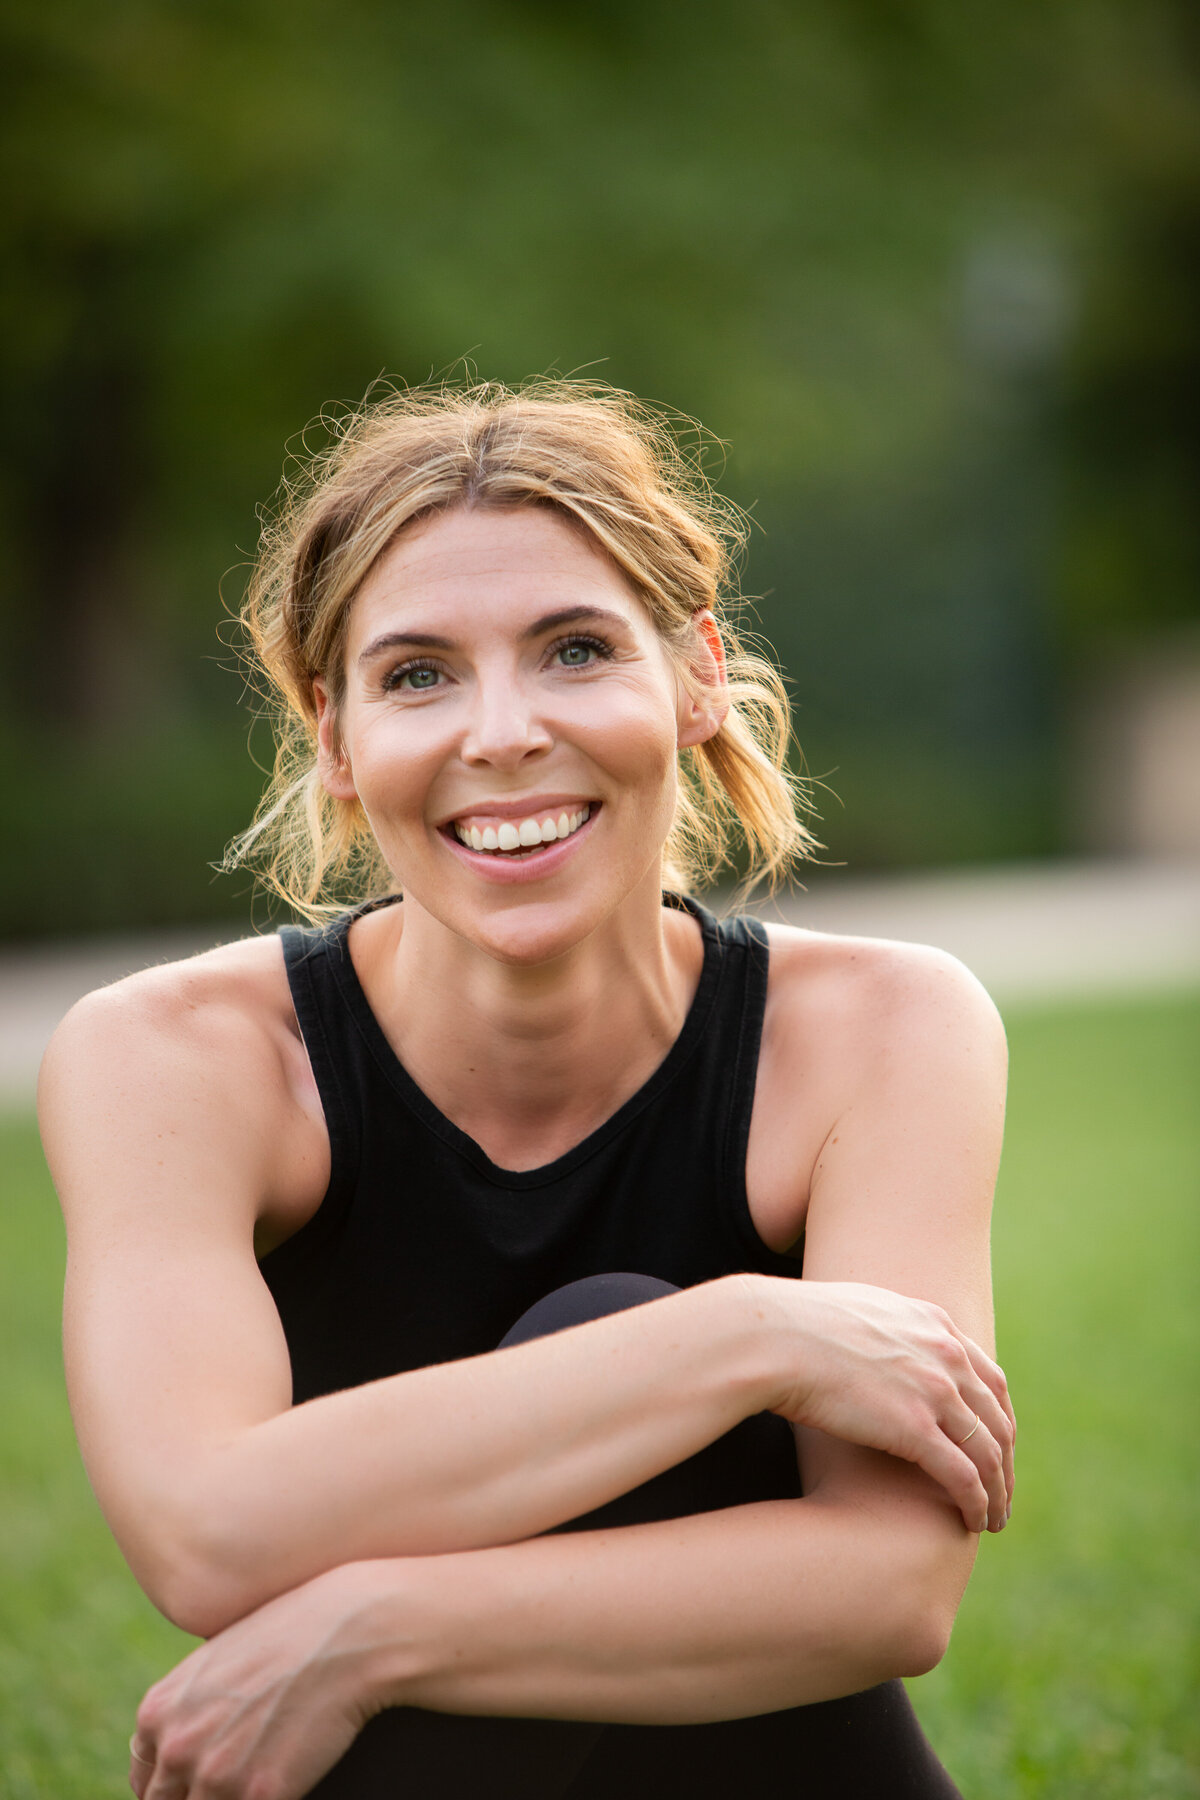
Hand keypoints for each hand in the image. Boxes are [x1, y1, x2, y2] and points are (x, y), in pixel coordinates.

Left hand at [128, 1563, 383, 1798]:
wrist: (350, 1633)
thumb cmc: (292, 1635)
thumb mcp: (219, 1658)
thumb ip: (188, 1705)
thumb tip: (180, 1739)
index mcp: (159, 1712)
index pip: (145, 1780)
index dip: (172, 1788)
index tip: (195, 1787)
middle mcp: (177, 1747)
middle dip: (195, 1797)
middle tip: (231, 1781)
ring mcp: (216, 1775)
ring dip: (227, 1799)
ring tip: (253, 1779)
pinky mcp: (262, 1794)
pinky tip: (283, 1782)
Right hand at [751, 1276, 1015, 1533]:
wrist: (773, 1336)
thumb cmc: (796, 1326)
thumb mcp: (858, 1312)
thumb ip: (886, 1331)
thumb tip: (878, 1345)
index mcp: (935, 1325)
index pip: (989, 1379)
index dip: (998, 1419)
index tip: (995, 1447)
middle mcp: (946, 1355)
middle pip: (997, 1419)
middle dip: (1004, 1461)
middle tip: (1002, 1492)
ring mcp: (935, 1391)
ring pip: (988, 1453)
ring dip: (997, 1492)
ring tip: (993, 1520)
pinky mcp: (916, 1429)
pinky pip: (963, 1477)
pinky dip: (976, 1503)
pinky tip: (973, 1523)